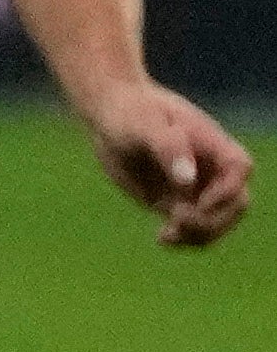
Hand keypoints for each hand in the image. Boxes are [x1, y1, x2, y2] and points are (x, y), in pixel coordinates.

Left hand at [86, 81, 251, 247]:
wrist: (112, 117)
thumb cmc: (131, 113)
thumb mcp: (145, 124)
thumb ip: (168, 148)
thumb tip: (188, 180)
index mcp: (213, 144)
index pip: (239, 169)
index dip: (225, 191)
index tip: (196, 201)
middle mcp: (211, 169)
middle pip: (236, 203)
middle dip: (213, 220)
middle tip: (177, 220)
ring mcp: (196, 188)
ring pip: (217, 222)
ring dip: (200, 235)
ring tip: (168, 235)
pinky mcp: (177, 202)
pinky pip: (192, 228)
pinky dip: (184, 239)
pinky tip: (163, 239)